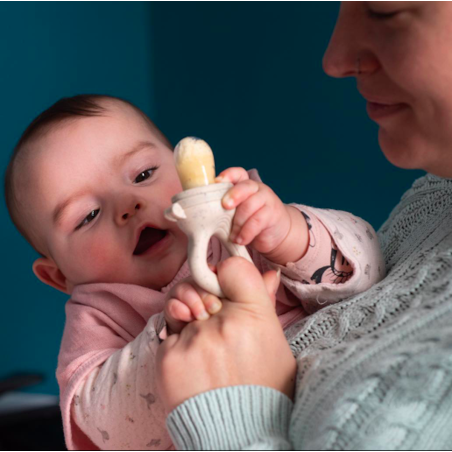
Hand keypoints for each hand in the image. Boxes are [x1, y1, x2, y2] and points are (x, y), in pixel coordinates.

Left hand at [156, 256, 296, 413]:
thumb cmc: (262, 389)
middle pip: (200, 285)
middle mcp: (224, 322)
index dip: (224, 274)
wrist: (240, 434)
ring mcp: (194, 338)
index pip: (232, 267)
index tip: (223, 286)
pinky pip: (168, 333)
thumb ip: (265, 304)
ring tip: (203, 347)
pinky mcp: (169, 356)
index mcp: (255, 315)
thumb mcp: (275, 344)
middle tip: (210, 320)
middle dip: (202, 299)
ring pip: (180, 308)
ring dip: (188, 322)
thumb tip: (268, 273)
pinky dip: (177, 345)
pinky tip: (192, 365)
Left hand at [216, 167, 308, 263]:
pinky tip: (240, 240)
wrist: (275, 232)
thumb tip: (199, 213)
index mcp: (245, 185)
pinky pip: (258, 221)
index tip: (217, 182)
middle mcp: (257, 189)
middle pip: (246, 186)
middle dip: (234, 195)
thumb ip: (224, 208)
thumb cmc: (249, 221)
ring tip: (232, 236)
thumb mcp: (236, 212)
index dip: (228, 175)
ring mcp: (266, 200)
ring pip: (250, 205)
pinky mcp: (272, 214)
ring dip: (238, 222)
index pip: (238, 174)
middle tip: (225, 206)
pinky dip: (246, 232)